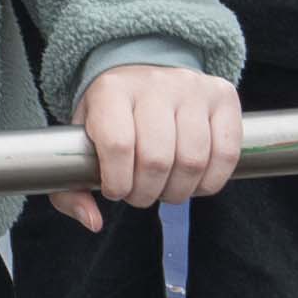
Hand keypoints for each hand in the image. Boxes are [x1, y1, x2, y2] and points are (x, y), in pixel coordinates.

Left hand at [59, 58, 243, 226]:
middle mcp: (154, 83)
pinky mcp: (223, 97)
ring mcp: (192, 88)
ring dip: (178, 191)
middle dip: (147, 193)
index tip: (115, 191)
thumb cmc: (110, 119)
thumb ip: (72, 189)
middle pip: (156, 158)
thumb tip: (92, 221)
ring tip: (165, 189)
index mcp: (111, 90)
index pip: (117, 145)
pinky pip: (226, 154)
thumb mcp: (80, 145)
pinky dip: (210, 182)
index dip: (117, 182)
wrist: (143, 76)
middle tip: (140, 195)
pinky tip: (194, 182)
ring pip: (193, 160)